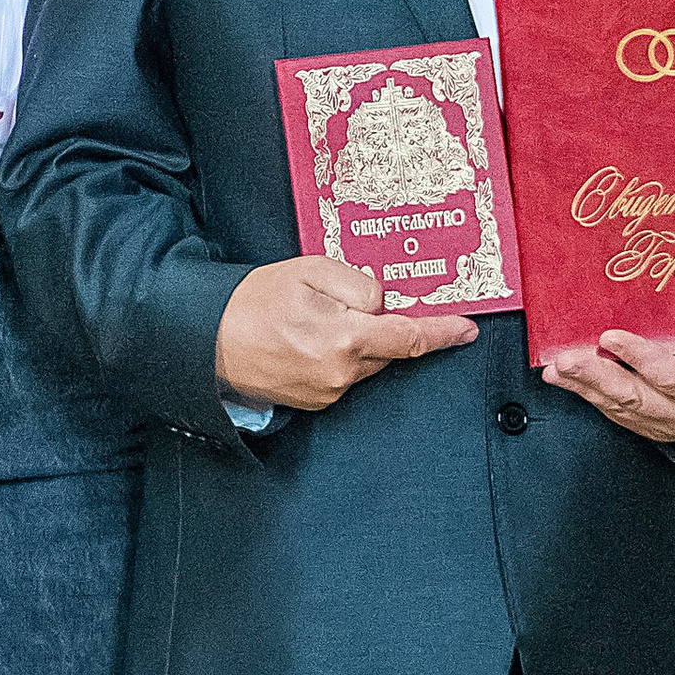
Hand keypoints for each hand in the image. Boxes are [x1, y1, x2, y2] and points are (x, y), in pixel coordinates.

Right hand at [215, 255, 477, 413]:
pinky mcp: (316, 403)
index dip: (442, 333)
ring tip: (312, 320)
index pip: (409, 338)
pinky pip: (345, 374)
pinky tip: (306, 341)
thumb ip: (358, 283)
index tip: (467, 330)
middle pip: (387, 347)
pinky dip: (338, 355)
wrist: (207, 341)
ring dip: (355, 340)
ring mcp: (328, 393)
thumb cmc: (254, 302)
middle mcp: (341, 374)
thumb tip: (383, 302)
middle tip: (343, 304)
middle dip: (380, 325)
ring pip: (366, 361)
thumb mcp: (309, 271)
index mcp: (345, 339)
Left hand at [541, 328, 674, 447]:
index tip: (613, 337)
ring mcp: (663, 423)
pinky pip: (612, 412)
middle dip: (599, 378)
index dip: (644, 360)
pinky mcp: (645, 425)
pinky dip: (585, 395)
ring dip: (585, 387)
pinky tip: (561, 376)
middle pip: (637, 398)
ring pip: (619, 407)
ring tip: (556, 366)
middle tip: (568, 357)